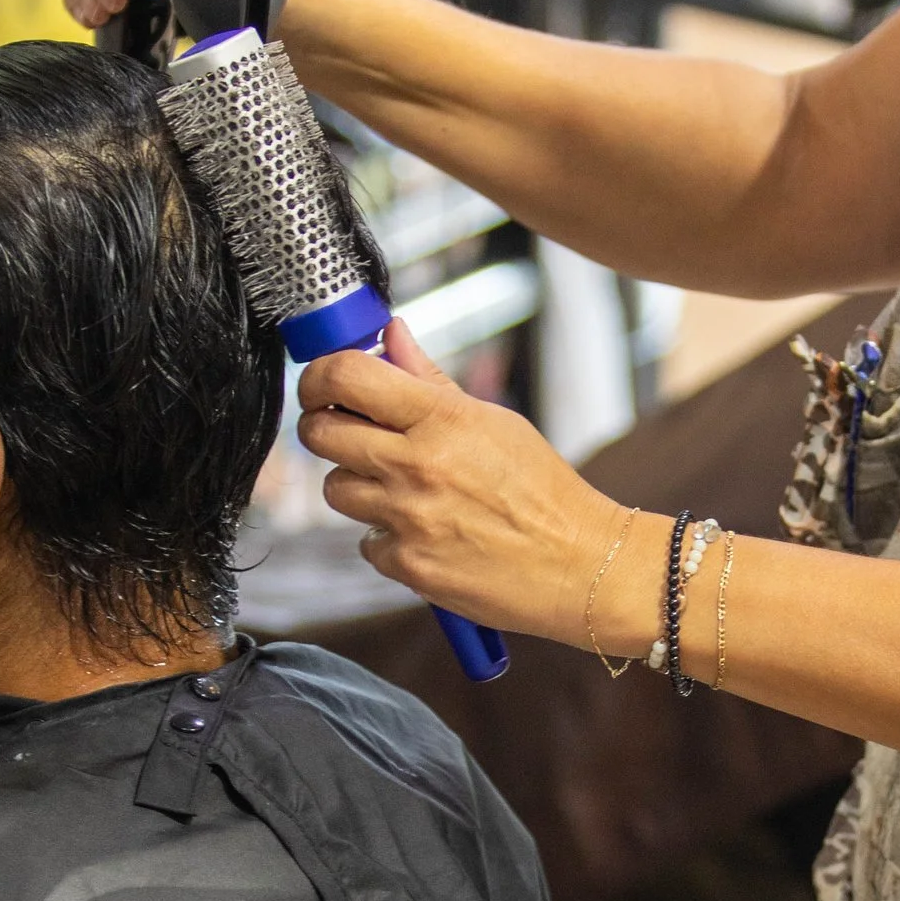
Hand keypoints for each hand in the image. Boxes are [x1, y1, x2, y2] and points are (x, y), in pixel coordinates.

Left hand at [297, 323, 647, 644]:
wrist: (580, 566)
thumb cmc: (543, 491)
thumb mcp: (495, 422)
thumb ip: (433, 381)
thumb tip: (391, 335)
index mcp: (442, 418)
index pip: (346, 376)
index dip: (319, 376)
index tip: (321, 385)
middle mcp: (418, 465)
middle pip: (320, 433)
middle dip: (325, 428)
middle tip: (349, 432)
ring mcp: (409, 518)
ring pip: (336, 488)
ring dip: (360, 486)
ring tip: (406, 491)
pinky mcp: (408, 565)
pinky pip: (366, 542)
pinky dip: (389, 539)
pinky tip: (429, 534)